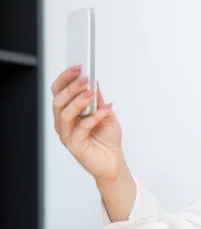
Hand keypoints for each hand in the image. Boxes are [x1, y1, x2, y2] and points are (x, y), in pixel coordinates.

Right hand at [51, 66, 123, 182]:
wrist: (113, 160)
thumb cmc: (107, 138)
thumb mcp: (106, 113)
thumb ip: (98, 100)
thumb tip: (94, 82)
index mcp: (68, 112)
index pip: (58, 91)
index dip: (65, 78)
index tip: (78, 67)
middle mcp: (64, 122)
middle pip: (58, 100)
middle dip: (71, 88)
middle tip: (85, 79)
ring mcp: (67, 134)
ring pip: (64, 113)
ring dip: (78, 101)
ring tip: (92, 93)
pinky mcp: (74, 145)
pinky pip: (81, 128)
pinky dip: (94, 117)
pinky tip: (105, 110)